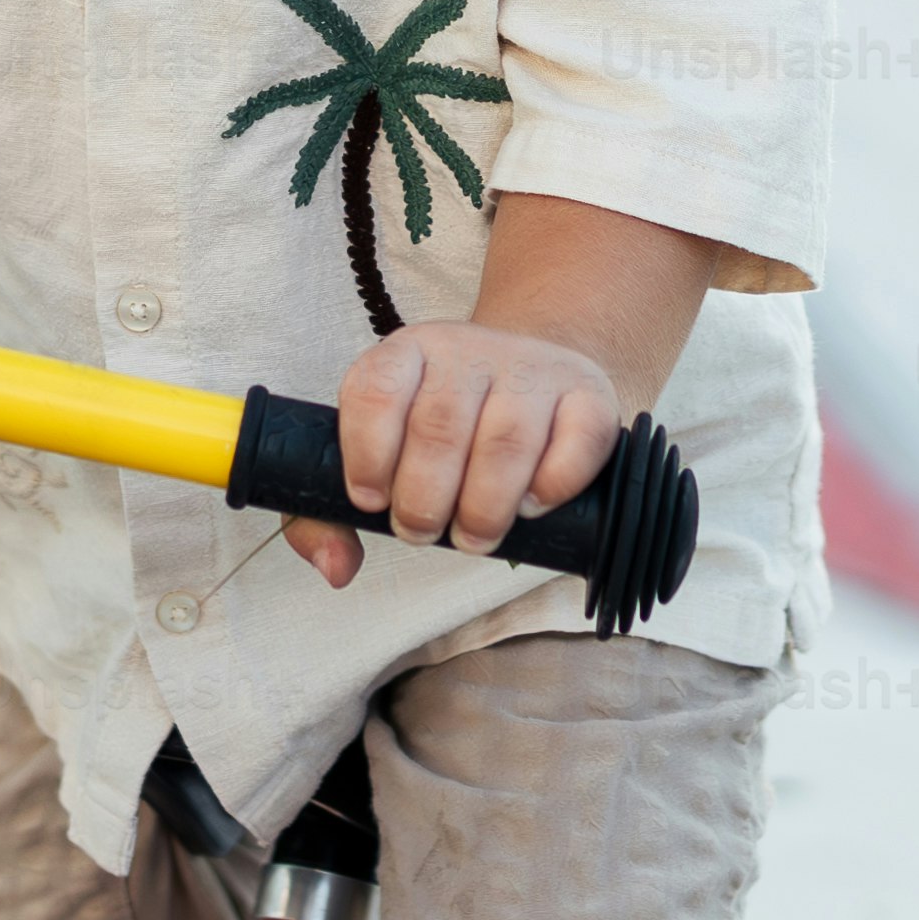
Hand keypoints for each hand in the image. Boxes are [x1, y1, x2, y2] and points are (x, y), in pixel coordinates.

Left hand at [288, 319, 622, 587]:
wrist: (536, 377)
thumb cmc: (445, 433)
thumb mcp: (380, 452)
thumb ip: (329, 512)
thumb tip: (336, 569)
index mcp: (406, 354)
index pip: (375, 392)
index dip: (367, 455)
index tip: (371, 501)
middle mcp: (468, 351)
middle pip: (439, 428)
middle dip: (424, 500)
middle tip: (424, 533)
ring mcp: (532, 368)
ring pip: (507, 440)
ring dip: (485, 507)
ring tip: (473, 537)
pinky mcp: (589, 394)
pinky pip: (577, 440)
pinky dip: (552, 485)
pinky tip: (531, 505)